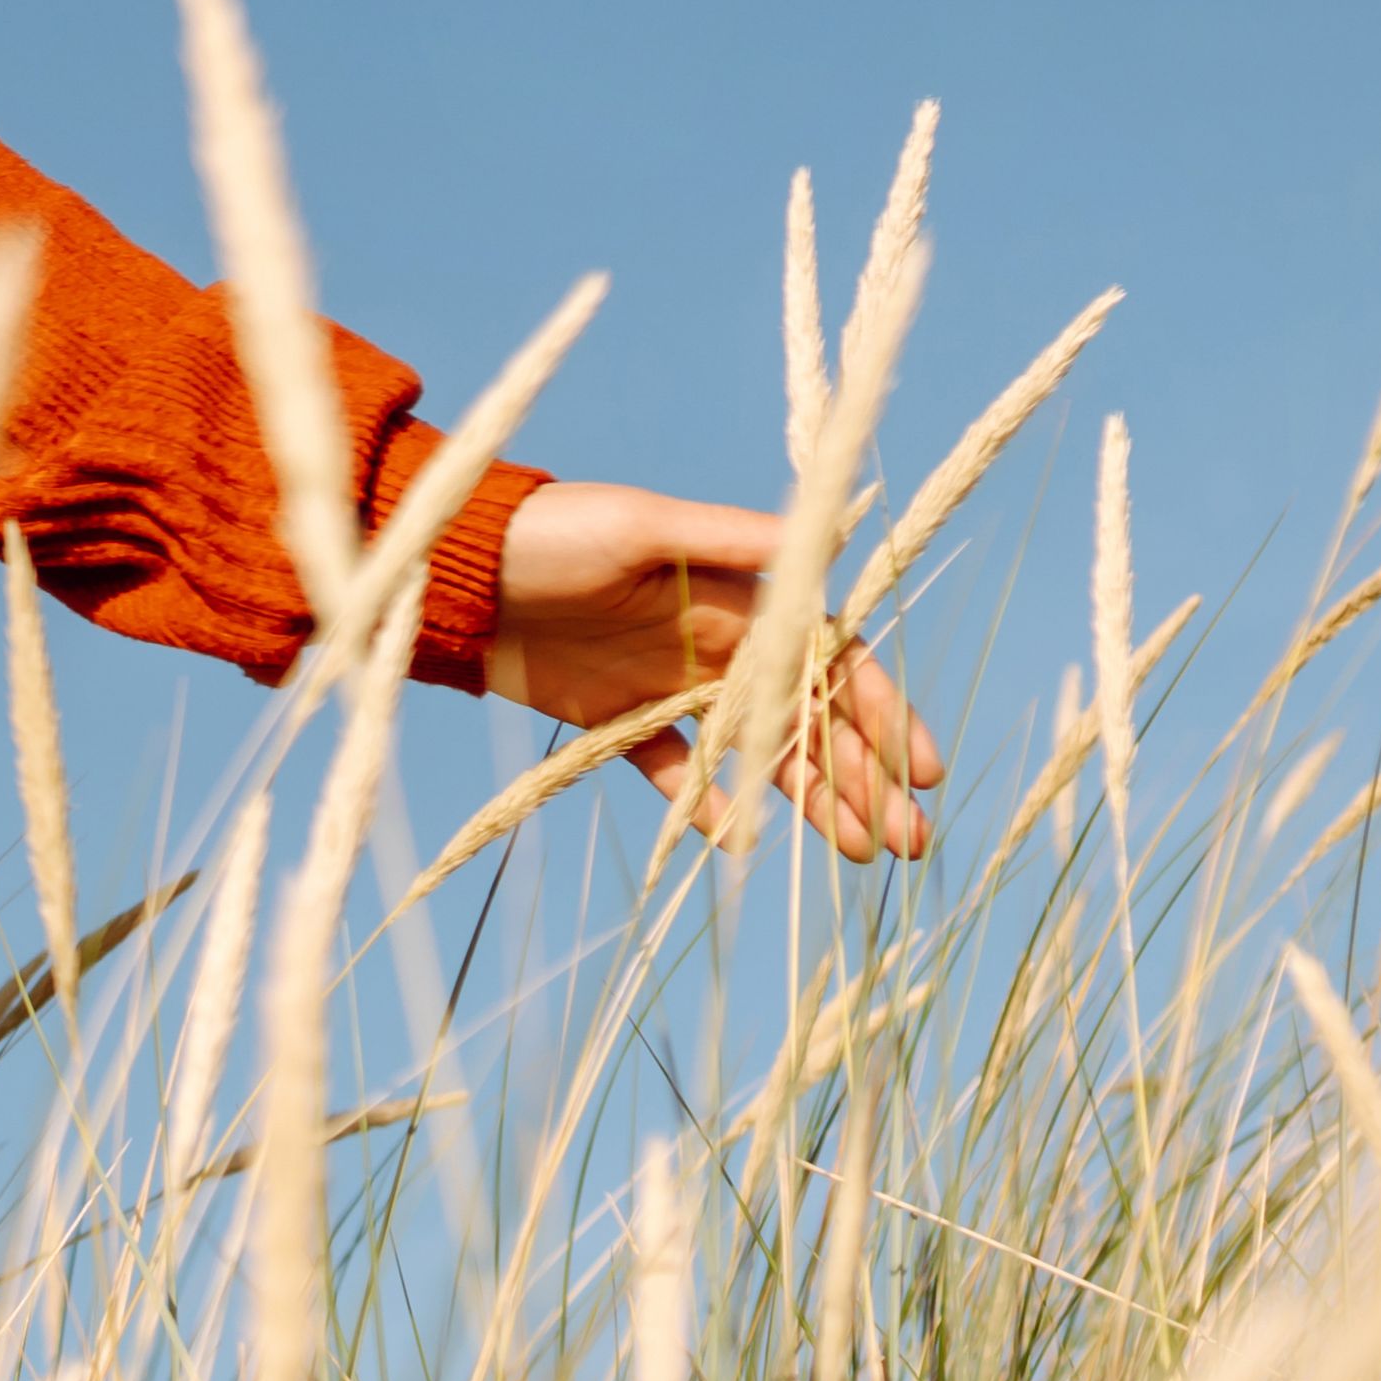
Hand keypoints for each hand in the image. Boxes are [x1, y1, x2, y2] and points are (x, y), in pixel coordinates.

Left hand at [479, 478, 945, 861]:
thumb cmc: (554, 529)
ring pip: (759, 753)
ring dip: (810, 800)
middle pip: (810, 720)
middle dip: (863, 777)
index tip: (919, 771)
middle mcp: (719, 646)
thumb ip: (735, 539)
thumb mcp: (646, 525)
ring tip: (856, 855)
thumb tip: (830, 535)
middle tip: (907, 842)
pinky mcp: (621, 720)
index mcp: (740, 599)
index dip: (882, 715)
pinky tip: (744, 840)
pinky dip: (710, 804)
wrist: (462, 568)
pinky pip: (678, 771)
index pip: (833, 663)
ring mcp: (673, 686)